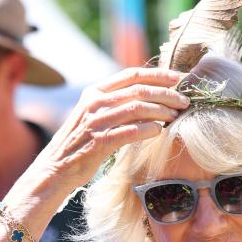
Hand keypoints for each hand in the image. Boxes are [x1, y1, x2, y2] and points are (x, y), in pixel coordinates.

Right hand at [37, 67, 189, 191]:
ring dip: (162, 111)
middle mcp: (95, 102)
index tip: (178, 78)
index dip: (158, 74)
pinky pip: (130, 131)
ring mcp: (96, 121)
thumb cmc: (81, 143)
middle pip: (139, 89)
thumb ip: (116, 104)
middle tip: (184, 101)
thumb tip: (150, 99)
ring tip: (176, 116)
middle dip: (166, 93)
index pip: (132, 74)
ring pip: (137, 108)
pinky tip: (160, 131)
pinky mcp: (99, 141)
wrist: (56, 168)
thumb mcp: (95, 116)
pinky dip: (148, 130)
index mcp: (95, 91)